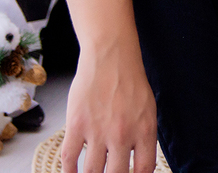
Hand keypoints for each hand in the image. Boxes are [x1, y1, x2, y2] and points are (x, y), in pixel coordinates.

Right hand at [61, 49, 157, 172]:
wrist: (111, 57)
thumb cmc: (130, 82)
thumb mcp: (148, 110)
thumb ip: (143, 138)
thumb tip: (137, 164)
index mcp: (144, 131)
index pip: (144, 170)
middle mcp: (122, 135)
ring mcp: (98, 131)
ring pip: (91, 172)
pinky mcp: (77, 125)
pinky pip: (69, 158)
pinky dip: (69, 171)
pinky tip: (71, 172)